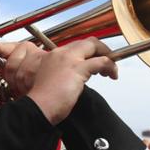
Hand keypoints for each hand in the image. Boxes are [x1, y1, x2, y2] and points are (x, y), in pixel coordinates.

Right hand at [0, 38, 117, 124]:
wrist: (37, 107)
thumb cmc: (42, 101)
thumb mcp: (50, 81)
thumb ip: (62, 74)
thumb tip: (76, 78)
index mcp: (52, 56)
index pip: (75, 46)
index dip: (88, 52)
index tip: (94, 60)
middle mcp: (60, 53)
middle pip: (86, 42)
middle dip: (100, 50)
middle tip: (107, 62)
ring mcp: (69, 59)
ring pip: (94, 46)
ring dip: (107, 56)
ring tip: (111, 69)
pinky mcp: (78, 68)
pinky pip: (101, 61)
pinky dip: (110, 66)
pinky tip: (112, 75)